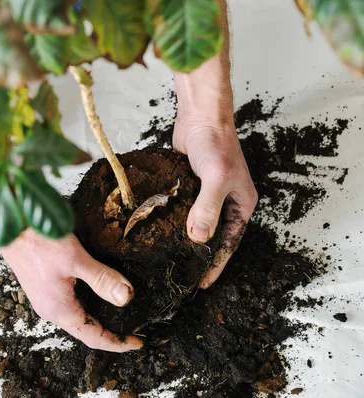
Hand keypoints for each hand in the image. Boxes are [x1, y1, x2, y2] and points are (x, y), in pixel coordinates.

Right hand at [1, 231, 143, 352]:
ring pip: (78, 317)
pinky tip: (97, 294)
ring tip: (120, 315)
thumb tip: (125, 298)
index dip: (118, 343)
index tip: (138, 342)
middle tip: (134, 329)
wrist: (9, 225)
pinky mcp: (43, 287)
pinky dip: (88, 305)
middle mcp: (50, 310)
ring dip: (99, 319)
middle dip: (110, 332)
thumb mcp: (76, 259)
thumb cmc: (37, 241)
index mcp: (59, 310)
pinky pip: (70, 304)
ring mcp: (45, 299)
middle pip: (86, 330)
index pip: (94, 337)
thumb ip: (102, 279)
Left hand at [173, 116, 257, 287]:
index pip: (229, 242)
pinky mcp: (188, 187)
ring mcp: (205, 194)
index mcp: (241, 205)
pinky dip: (172, 220)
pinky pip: (181, 209)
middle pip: (213, 236)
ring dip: (184, 239)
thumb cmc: (216, 143)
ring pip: (195, 224)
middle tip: (182, 275)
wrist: (200, 116)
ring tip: (168, 258)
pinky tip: (158, 231)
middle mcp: (224, 202)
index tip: (202, 283)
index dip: (216, 264)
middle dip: (199, 256)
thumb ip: (207, 207)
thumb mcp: (216, 177)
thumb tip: (198, 238)